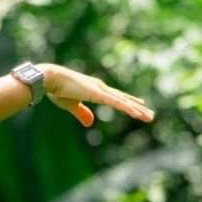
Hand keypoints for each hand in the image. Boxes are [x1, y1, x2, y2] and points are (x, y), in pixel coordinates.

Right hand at [40, 64, 155, 127]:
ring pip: (123, 102)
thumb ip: (82, 113)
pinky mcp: (98, 94)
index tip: (140, 104)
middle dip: (138, 108)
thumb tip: (91, 123)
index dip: (128, 101)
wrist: (50, 78)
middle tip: (151, 115)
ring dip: (137, 110)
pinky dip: (127, 108)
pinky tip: (137, 113)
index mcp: (95, 90)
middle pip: (124, 100)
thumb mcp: (71, 105)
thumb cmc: (57, 89)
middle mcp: (101, 88)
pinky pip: (116, 103)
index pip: (116, 98)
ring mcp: (101, 90)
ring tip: (150, 117)